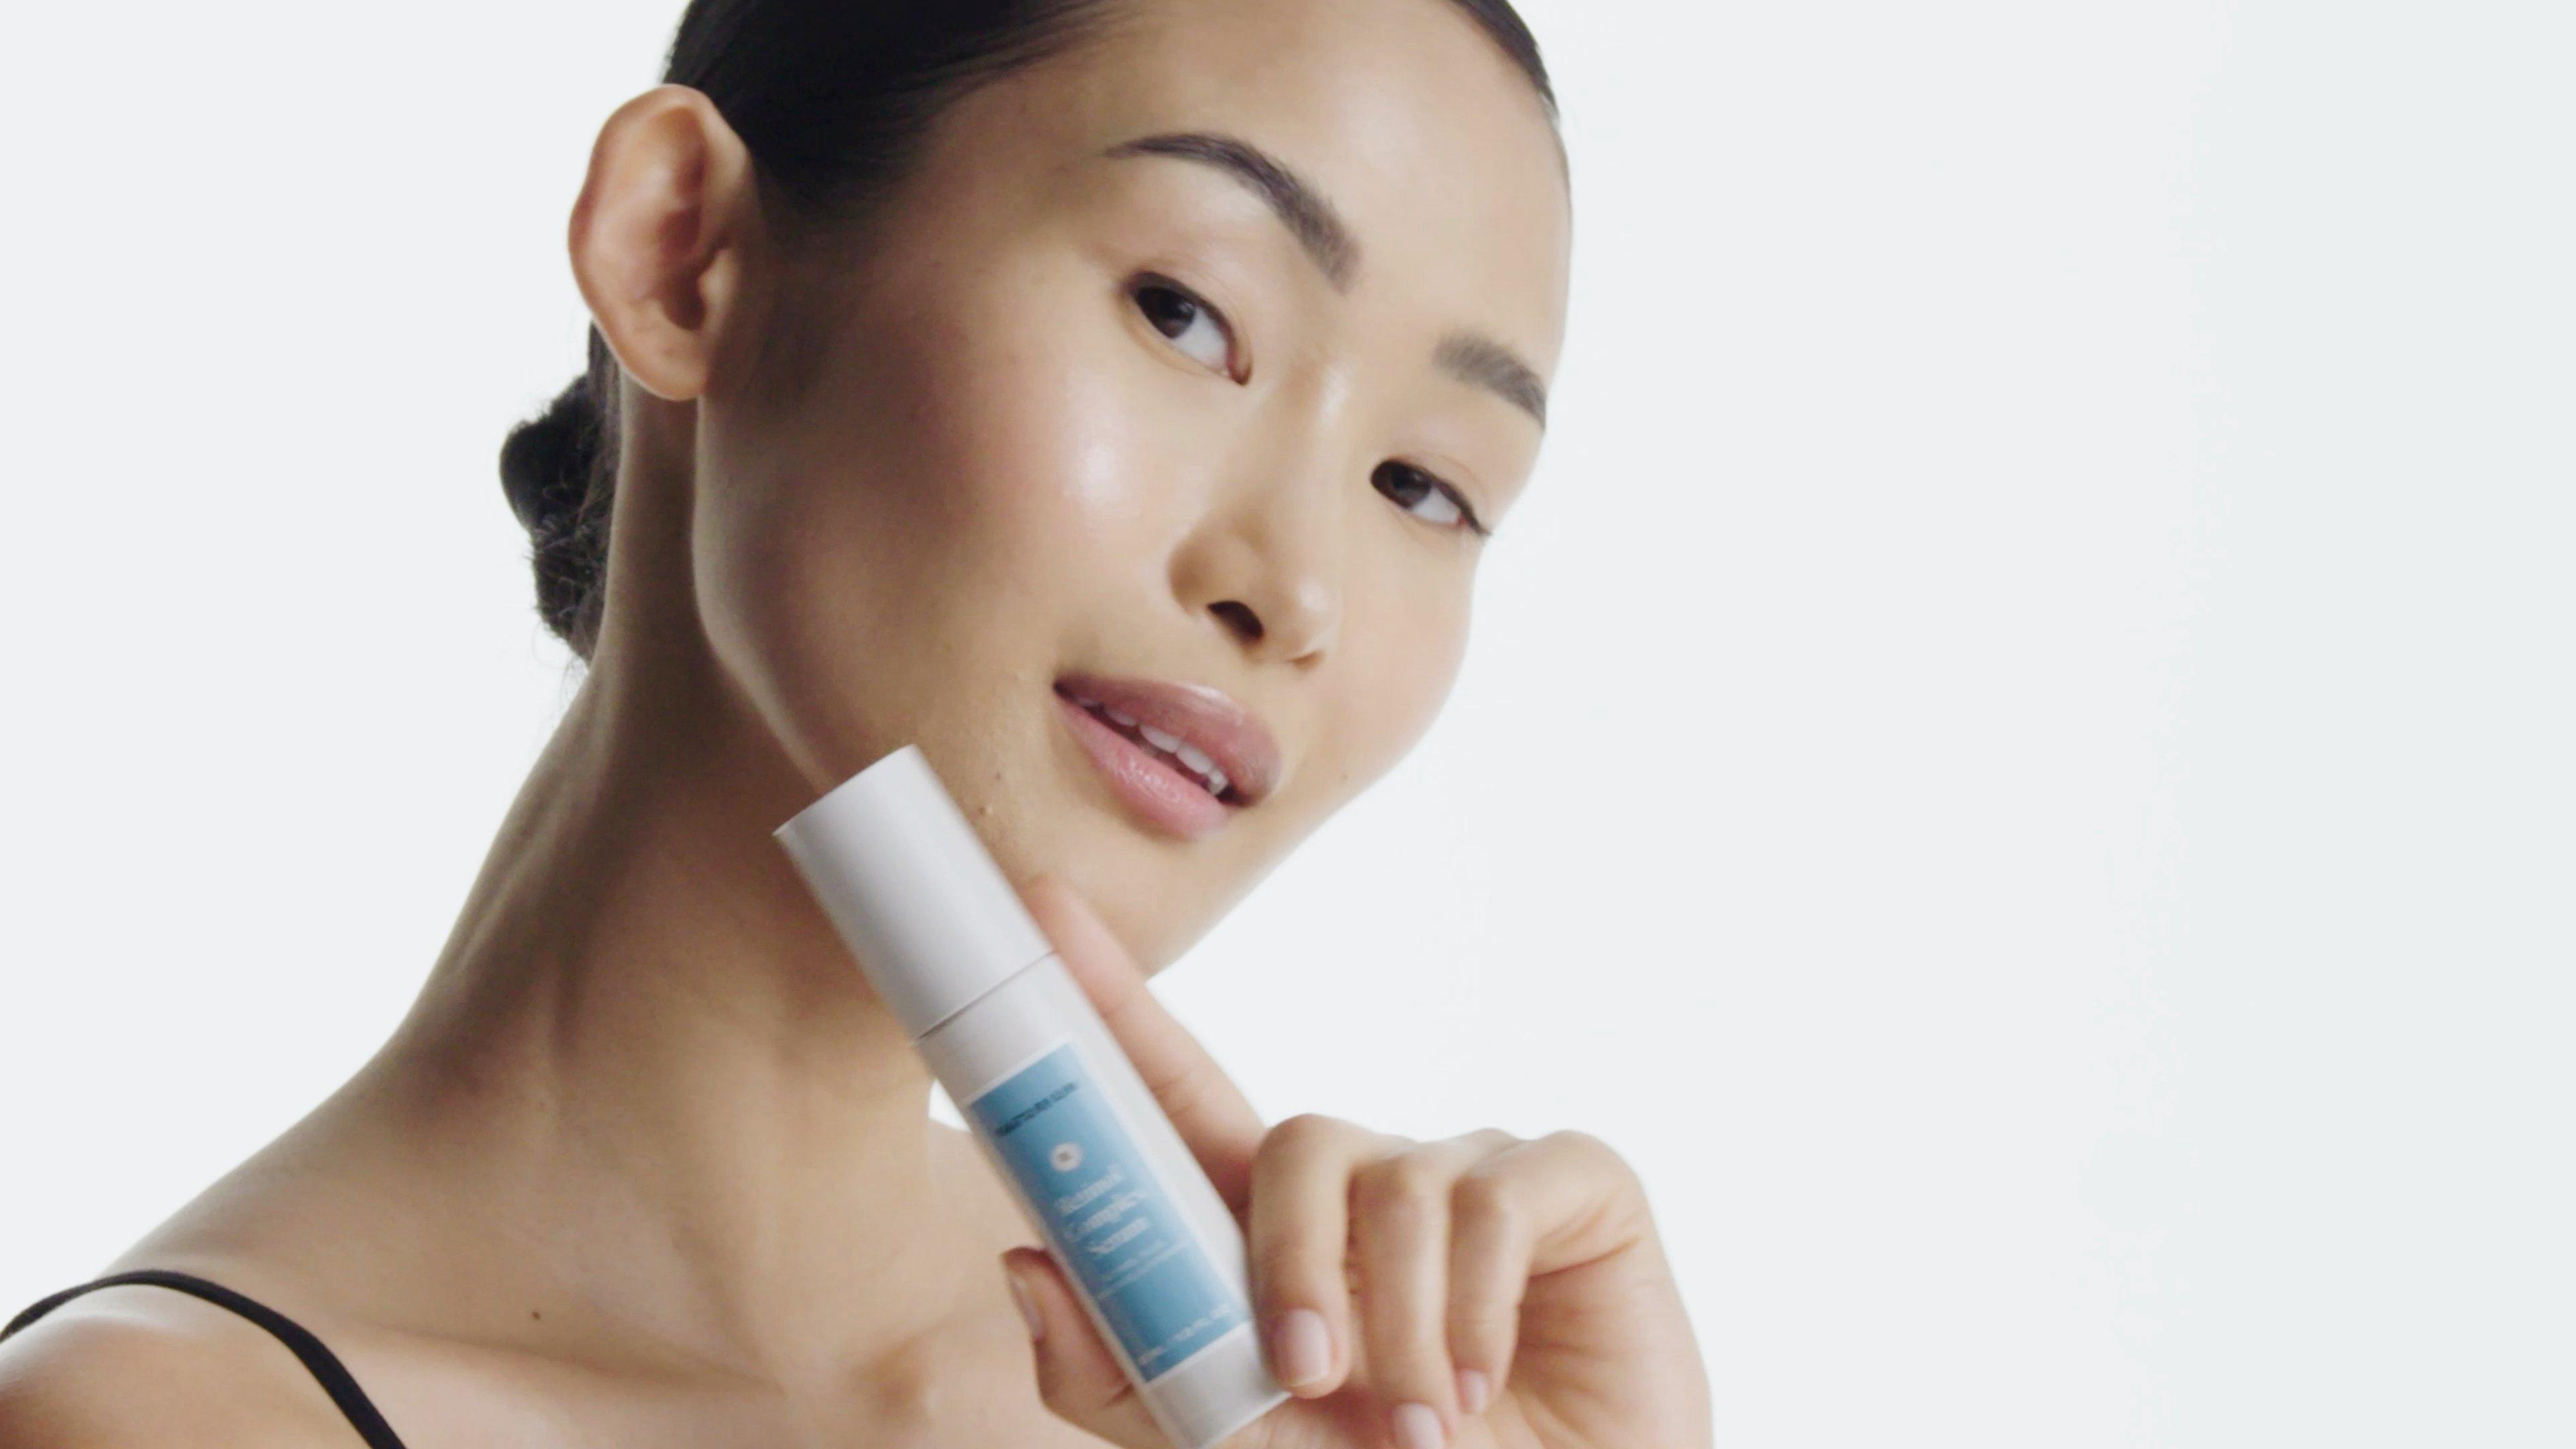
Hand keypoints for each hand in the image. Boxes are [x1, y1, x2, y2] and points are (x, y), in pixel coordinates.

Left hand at [999, 874, 1713, 1448]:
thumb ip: (1136, 1379)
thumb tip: (1027, 1269)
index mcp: (1282, 1236)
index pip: (1180, 1098)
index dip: (1116, 1003)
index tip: (1042, 908)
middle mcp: (1373, 1187)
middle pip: (1292, 1140)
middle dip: (1281, 1259)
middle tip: (1304, 1374)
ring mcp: (1472, 1174)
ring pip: (1388, 1182)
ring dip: (1392, 1322)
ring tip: (1417, 1427)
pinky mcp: (1572, 1182)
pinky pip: (1495, 1201)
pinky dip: (1474, 1312)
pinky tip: (1481, 1382)